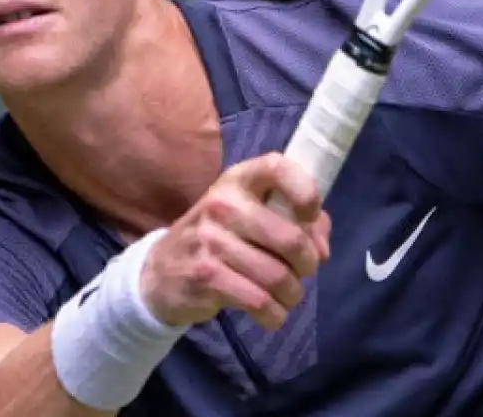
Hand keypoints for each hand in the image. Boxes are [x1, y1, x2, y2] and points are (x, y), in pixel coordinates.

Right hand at [140, 153, 332, 330]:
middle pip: (290, 238)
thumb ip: (297, 222)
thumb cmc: (220, 238)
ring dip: (292, 294)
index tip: (311, 214)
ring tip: (288, 296)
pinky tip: (271, 313)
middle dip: (308, 264)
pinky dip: (274, 314)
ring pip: (277, 276)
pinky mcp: (205, 276)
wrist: (160, 272)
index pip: (276, 167)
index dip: (304, 190)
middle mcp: (222, 204)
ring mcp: (210, 240)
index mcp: (238, 180)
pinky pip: (258, 301)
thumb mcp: (251, 216)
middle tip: (303, 271)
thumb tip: (322, 250)